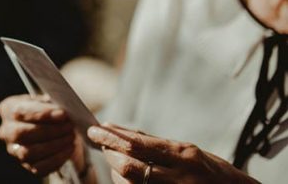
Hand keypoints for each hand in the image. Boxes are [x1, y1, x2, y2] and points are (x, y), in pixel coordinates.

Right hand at [0, 95, 81, 176]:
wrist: (44, 128)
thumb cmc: (44, 111)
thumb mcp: (44, 100)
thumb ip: (49, 104)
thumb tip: (61, 112)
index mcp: (8, 109)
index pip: (20, 112)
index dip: (42, 114)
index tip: (63, 114)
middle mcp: (6, 131)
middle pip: (22, 133)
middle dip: (49, 131)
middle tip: (70, 126)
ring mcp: (14, 150)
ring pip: (29, 152)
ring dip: (54, 145)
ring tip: (71, 137)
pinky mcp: (26, 165)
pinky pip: (39, 168)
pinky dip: (57, 159)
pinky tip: (69, 149)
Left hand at [87, 124, 257, 182]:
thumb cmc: (210, 169)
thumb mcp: (186, 149)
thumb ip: (151, 141)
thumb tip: (114, 128)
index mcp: (184, 156)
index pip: (137, 144)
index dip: (111, 137)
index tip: (95, 129)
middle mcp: (179, 177)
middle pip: (129, 166)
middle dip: (110, 153)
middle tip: (101, 142)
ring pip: (128, 183)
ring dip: (115, 169)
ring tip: (114, 157)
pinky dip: (124, 182)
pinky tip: (123, 174)